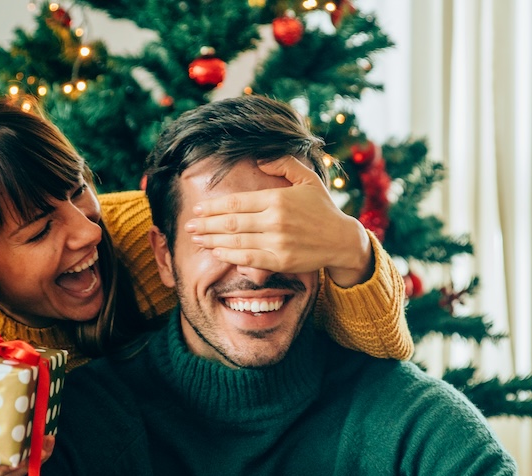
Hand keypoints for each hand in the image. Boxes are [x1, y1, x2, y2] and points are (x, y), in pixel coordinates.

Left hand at [184, 156, 373, 286]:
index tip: (199, 209)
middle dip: (206, 225)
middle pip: (231, 222)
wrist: (342, 239)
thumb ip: (283, 164)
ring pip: (235, 242)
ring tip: (196, 239)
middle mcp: (275, 220)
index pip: (236, 202)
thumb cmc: (322, 207)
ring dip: (212, 241)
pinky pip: (248, 259)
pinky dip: (228, 256)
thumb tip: (259, 158)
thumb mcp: (307, 178)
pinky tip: (216, 253)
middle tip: (189, 225)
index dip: (213, 206)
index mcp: (277, 198)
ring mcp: (277, 242)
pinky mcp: (280, 261)